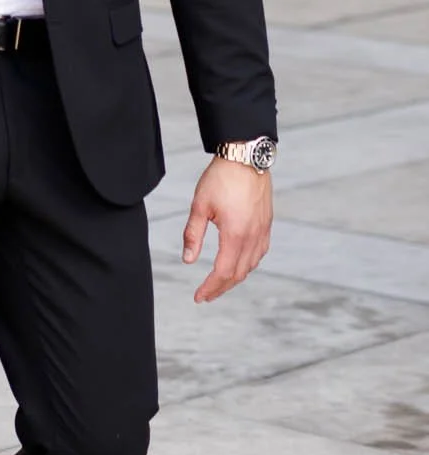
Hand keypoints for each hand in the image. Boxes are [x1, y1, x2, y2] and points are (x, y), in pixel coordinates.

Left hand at [183, 155, 272, 302]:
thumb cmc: (220, 178)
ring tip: (218, 283)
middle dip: (221, 288)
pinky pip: (260, 253)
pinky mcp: (267, 224)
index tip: (198, 297)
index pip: (222, 272)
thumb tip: (188, 260)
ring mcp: (263, 231)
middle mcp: (253, 236)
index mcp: (235, 234)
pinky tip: (238, 264)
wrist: (245, 157)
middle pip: (238, 274)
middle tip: (205, 296)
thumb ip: (193, 234)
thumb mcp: (200, 205)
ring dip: (234, 278)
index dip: (209, 288)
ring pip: (251, 265)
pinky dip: (248, 264)